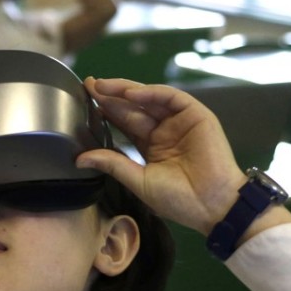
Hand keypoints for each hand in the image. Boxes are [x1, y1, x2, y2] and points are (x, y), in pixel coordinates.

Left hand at [76, 78, 248, 235]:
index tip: (85, 102)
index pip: (125, 124)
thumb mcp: (138, 180)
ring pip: (149, 99)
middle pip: (134, 108)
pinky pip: (171, 98)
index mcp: (152, 147)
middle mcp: (165, 131)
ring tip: (102, 86)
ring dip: (126, 90)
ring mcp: (180, 122)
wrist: (211, 205)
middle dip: (111, 96)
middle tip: (88, 84)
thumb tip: (79, 159)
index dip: (106, 112)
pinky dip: (151, 94)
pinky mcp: (196, 115)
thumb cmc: (179, 200)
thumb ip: (112, 164)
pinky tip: (130, 94)